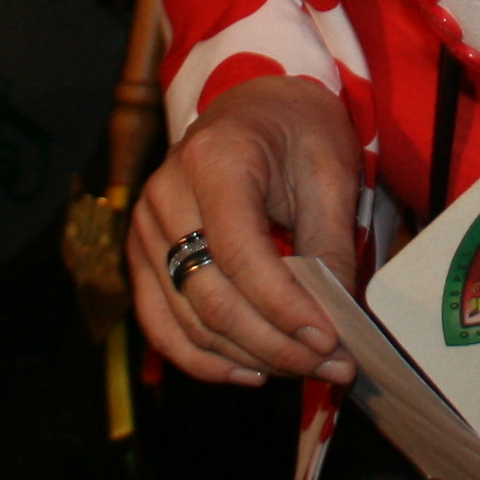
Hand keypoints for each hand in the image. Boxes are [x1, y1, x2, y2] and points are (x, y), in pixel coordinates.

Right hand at [126, 75, 363, 385]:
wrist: (255, 107)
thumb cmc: (297, 131)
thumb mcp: (329, 171)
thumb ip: (329, 244)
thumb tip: (338, 320)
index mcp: (214, 160)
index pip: (241, 254)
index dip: (284, 307)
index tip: (330, 341)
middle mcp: (166, 195)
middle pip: (210, 297)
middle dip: (274, 343)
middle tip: (332, 366)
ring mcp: (144, 229)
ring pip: (187, 321)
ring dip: (248, 358)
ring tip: (305, 370)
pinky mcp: (142, 258)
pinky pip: (162, 325)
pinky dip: (205, 360)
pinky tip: (252, 372)